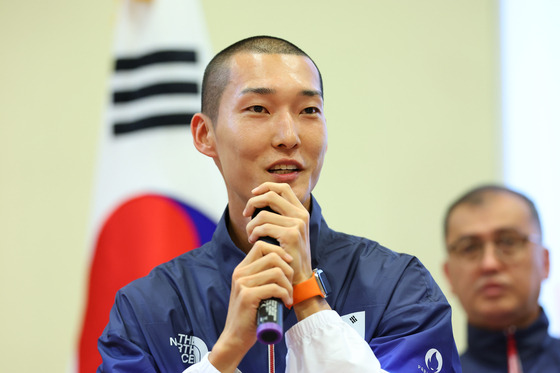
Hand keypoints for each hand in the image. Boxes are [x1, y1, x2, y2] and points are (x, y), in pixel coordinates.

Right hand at [209, 228, 293, 371]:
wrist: (236, 337)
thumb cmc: (250, 314)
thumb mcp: (254, 290)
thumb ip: (263, 276)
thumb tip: (286, 263)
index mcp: (241, 269)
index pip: (261, 246)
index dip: (279, 251)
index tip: (288, 263)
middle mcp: (240, 273)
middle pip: (272, 256)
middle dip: (288, 269)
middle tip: (290, 285)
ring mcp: (242, 284)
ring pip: (276, 272)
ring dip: (288, 285)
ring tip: (288, 296)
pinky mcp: (247, 296)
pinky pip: (274, 287)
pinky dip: (285, 294)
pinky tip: (286, 302)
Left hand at [243, 182, 313, 284]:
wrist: (300, 277)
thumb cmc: (290, 255)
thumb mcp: (289, 231)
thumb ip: (280, 216)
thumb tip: (259, 200)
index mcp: (301, 211)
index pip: (283, 187)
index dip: (266, 187)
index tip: (253, 194)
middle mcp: (301, 214)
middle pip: (271, 195)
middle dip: (254, 201)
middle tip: (246, 213)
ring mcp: (297, 224)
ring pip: (263, 214)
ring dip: (251, 224)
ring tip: (250, 234)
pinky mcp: (291, 235)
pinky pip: (264, 227)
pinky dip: (254, 232)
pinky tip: (252, 240)